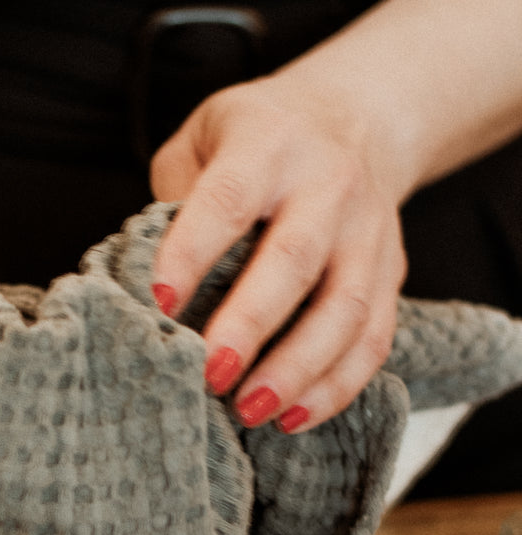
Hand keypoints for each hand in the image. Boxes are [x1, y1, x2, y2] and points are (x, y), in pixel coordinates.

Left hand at [149, 75, 406, 432]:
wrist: (354, 117)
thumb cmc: (254, 140)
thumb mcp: (202, 137)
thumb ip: (173, 197)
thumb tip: (144, 282)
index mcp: (269, 143)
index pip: (229, 199)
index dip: (193, 252)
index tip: (159, 304)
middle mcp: (328, 184)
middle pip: (293, 261)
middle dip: (249, 326)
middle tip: (210, 376)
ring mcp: (368, 231)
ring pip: (344, 309)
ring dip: (296, 369)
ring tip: (250, 411)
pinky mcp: (391, 272)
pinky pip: (373, 337)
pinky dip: (335, 386)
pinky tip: (292, 417)